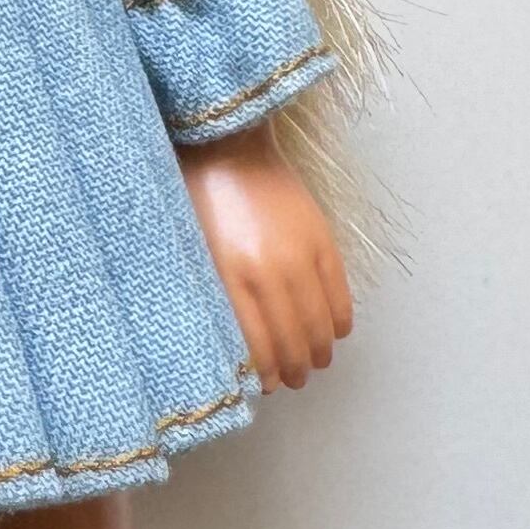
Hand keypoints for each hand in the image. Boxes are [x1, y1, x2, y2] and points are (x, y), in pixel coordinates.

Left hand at [182, 125, 352, 393]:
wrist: (225, 143)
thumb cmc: (196, 198)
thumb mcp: (190, 251)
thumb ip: (210, 295)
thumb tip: (227, 344)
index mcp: (228, 274)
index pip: (255, 344)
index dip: (263, 372)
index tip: (264, 385)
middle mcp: (267, 269)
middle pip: (290, 340)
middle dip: (292, 369)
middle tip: (291, 381)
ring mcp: (299, 253)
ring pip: (320, 325)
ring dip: (319, 352)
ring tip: (313, 363)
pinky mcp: (322, 238)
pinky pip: (339, 295)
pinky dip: (339, 321)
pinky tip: (333, 333)